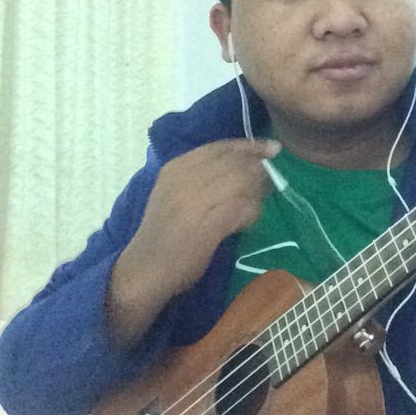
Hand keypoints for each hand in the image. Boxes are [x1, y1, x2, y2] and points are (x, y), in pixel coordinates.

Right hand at [107, 139, 279, 346]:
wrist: (144, 268)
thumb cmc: (164, 232)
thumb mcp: (176, 193)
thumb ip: (203, 176)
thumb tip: (246, 165)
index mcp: (176, 167)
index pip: (220, 147)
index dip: (250, 145)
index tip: (271, 148)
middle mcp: (184, 179)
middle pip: (234, 162)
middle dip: (258, 169)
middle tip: (269, 183)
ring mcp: (194, 201)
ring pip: (241, 181)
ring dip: (257, 192)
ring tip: (255, 205)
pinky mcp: (206, 226)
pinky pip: (242, 207)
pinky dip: (251, 212)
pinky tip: (246, 222)